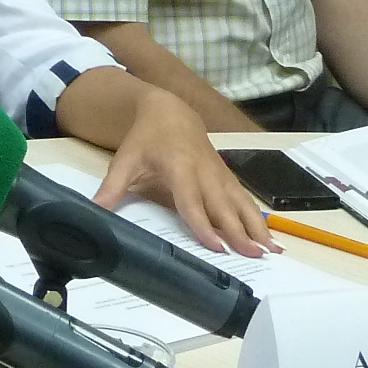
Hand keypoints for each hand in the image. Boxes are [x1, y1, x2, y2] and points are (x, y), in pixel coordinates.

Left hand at [95, 91, 273, 257]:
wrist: (171, 110)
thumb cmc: (147, 138)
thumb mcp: (125, 160)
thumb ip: (112, 187)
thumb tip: (95, 211)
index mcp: (180, 168)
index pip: (192, 201)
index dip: (203, 224)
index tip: (215, 246)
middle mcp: (205, 172)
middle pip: (223, 206)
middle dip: (239, 232)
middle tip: (253, 256)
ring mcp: (220, 175)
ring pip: (241, 204)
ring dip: (257, 227)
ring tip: (272, 251)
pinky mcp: (228, 177)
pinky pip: (245, 200)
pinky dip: (259, 219)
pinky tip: (270, 238)